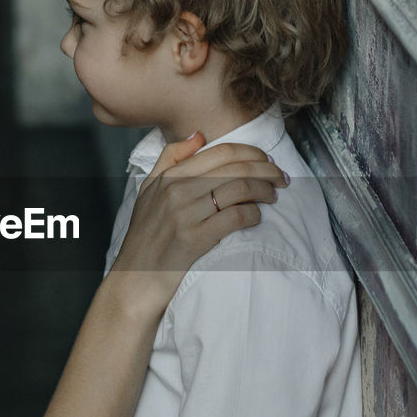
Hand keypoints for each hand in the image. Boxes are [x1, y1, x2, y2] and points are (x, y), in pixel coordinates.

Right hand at [107, 132, 286, 306]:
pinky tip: (257, 217)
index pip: (220, 152)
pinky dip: (253, 214)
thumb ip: (169, 159)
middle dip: (266, 170)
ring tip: (273, 196)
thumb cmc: (144, 238)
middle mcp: (176, 191)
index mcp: (169, 176)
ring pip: (239, 189)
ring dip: (264, 190)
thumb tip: (198, 135)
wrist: (134, 281)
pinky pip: (235, 216)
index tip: (266, 161)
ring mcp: (185, 214)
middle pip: (235, 168)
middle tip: (282, 178)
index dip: (250, 153)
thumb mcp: (147, 191)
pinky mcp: (195, 238)